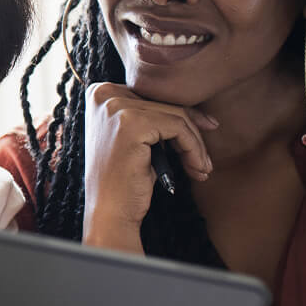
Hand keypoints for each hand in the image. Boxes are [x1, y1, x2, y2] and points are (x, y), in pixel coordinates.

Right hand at [82, 83, 217, 248]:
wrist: (109, 212)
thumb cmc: (125, 179)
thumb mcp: (137, 139)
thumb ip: (152, 115)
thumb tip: (200, 109)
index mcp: (99, 93)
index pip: (153, 96)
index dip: (182, 115)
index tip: (206, 130)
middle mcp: (103, 94)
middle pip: (166, 103)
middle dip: (193, 132)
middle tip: (205, 161)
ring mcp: (115, 106)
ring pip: (177, 115)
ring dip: (196, 145)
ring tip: (202, 169)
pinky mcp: (131, 122)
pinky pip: (178, 128)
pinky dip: (194, 149)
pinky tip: (196, 169)